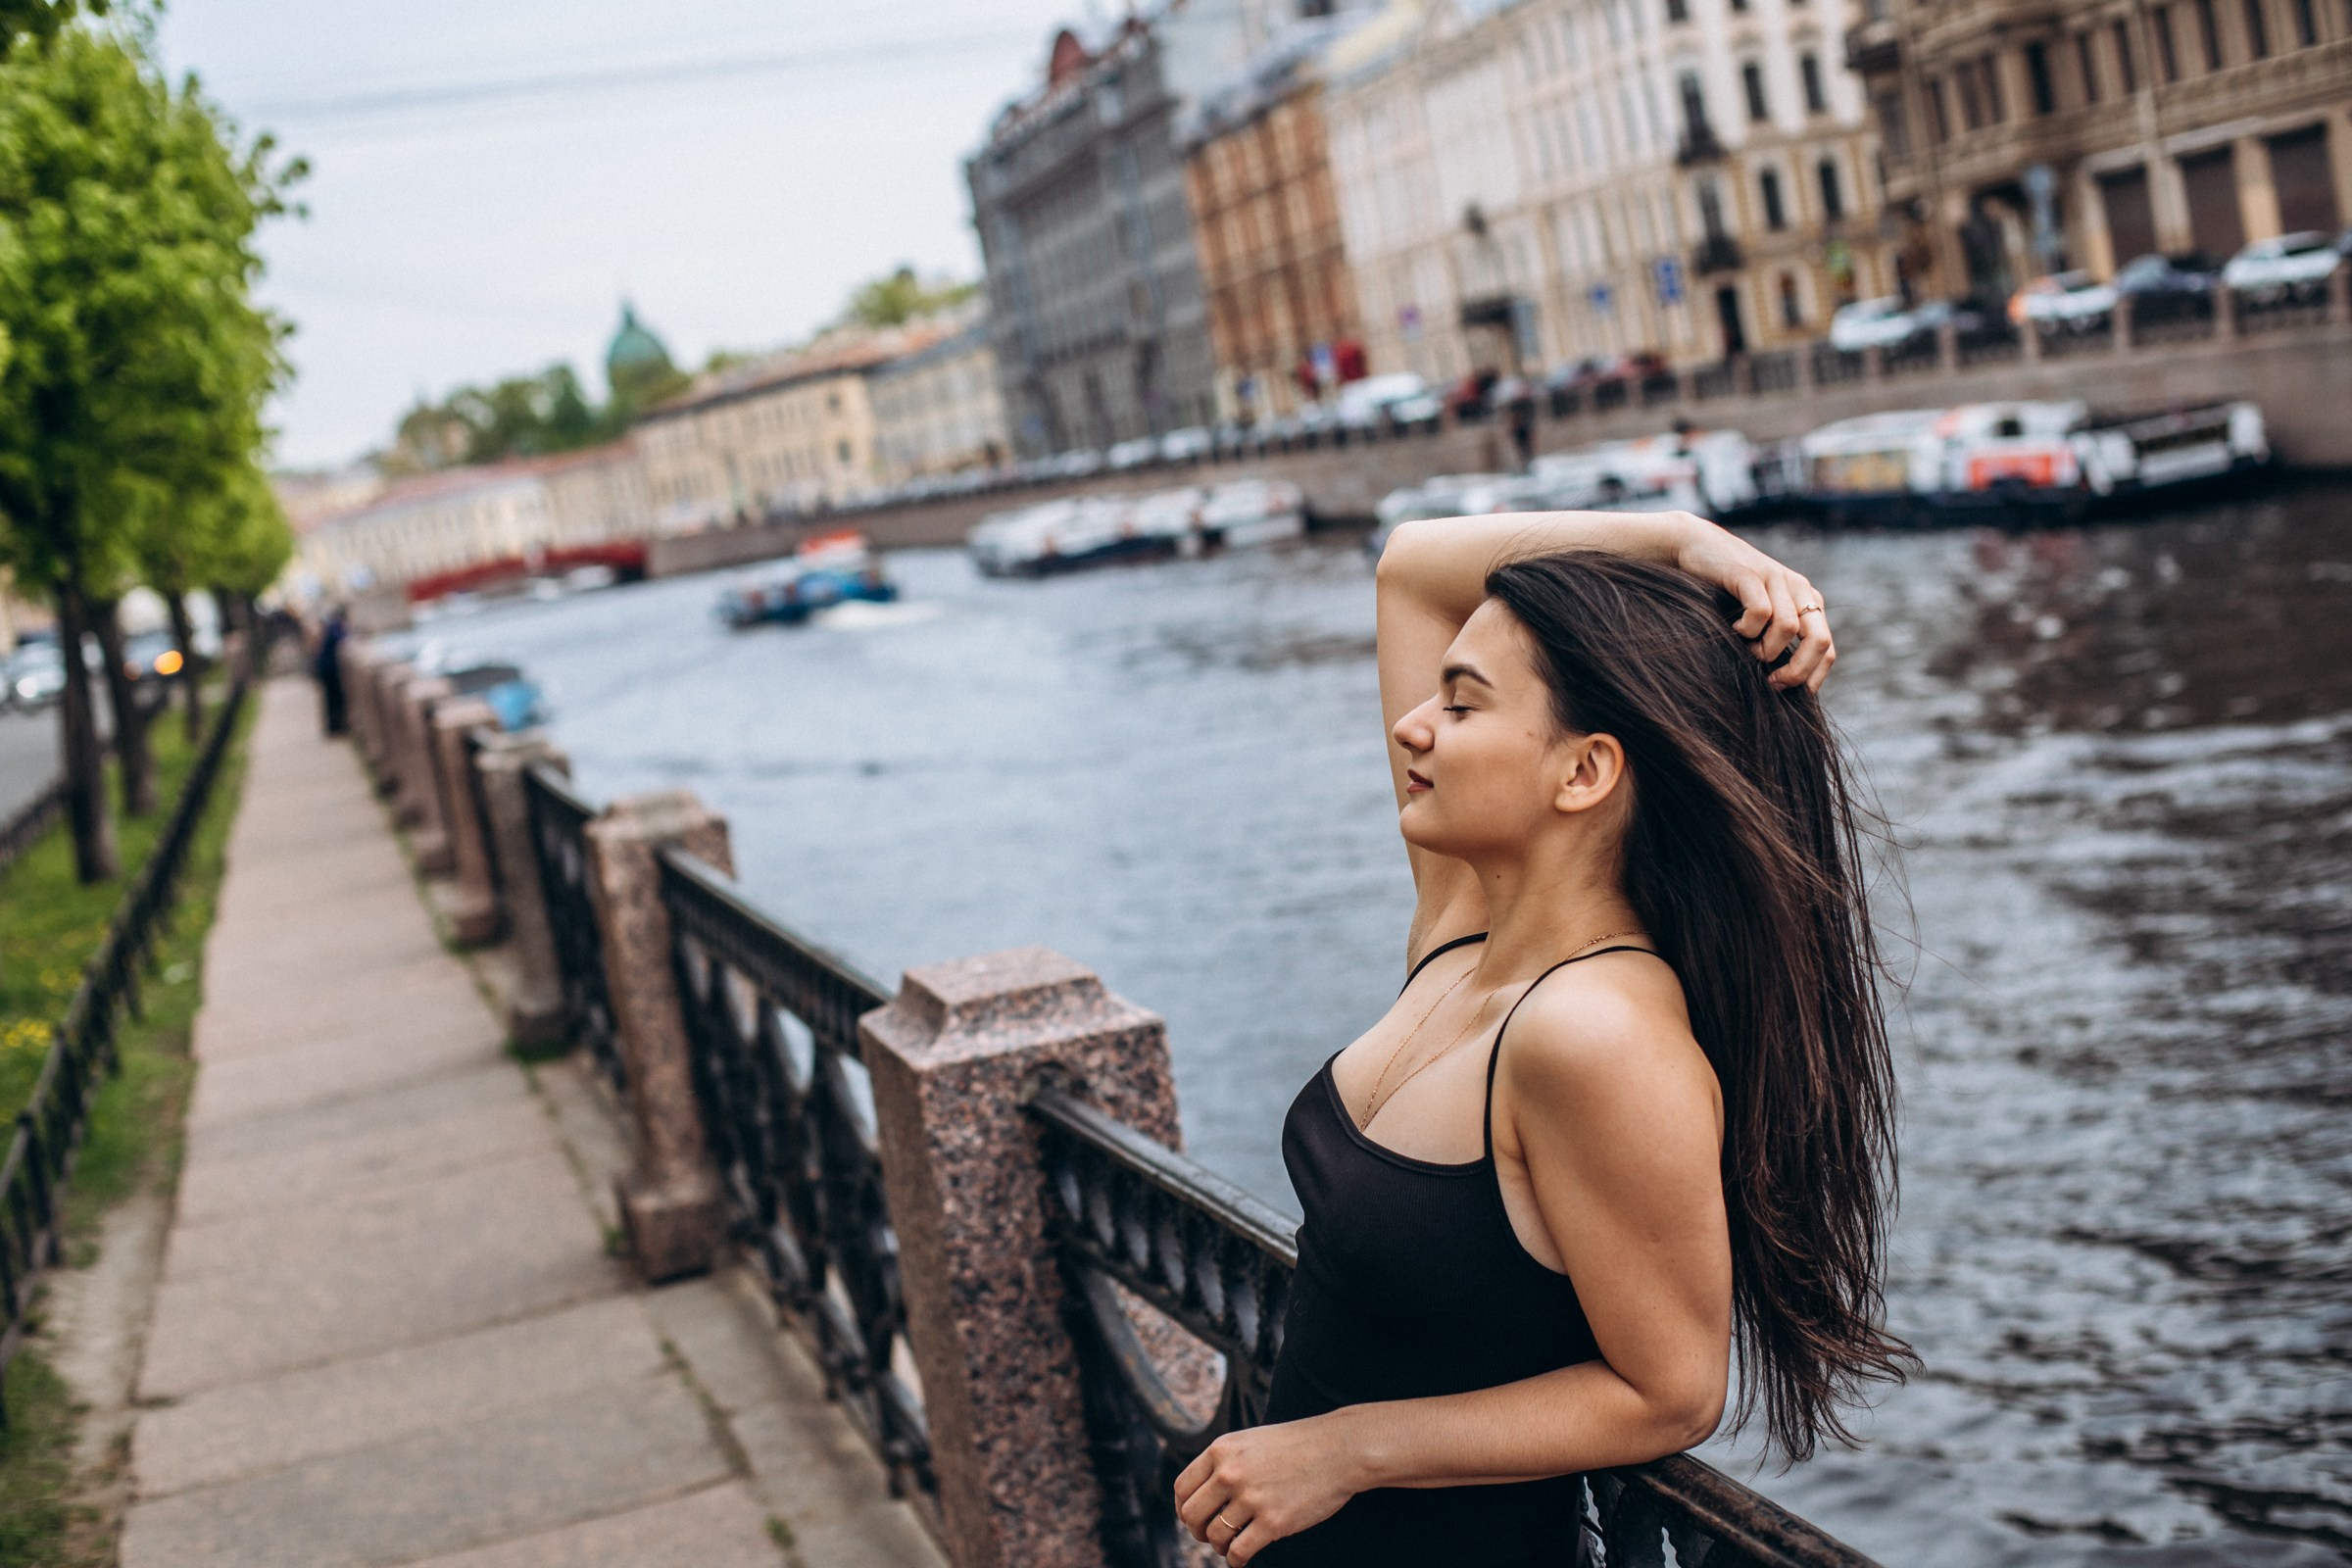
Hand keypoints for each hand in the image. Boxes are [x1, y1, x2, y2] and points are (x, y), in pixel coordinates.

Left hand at [1173, 1417, 1360, 1564]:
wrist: (1339, 1449)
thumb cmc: (1297, 1446)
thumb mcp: (1251, 1441)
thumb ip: (1224, 1462)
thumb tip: (1200, 1494)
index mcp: (1221, 1450)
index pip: (1182, 1488)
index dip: (1184, 1509)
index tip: (1194, 1518)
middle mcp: (1230, 1473)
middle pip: (1192, 1515)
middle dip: (1197, 1531)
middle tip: (1209, 1535)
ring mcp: (1251, 1498)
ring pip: (1215, 1536)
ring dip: (1220, 1546)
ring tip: (1231, 1544)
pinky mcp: (1272, 1522)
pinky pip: (1238, 1553)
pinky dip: (1235, 1560)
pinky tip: (1241, 1558)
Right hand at [1664, 513, 1834, 692]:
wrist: (1698, 548)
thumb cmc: (1725, 592)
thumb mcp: (1760, 618)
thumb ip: (1776, 640)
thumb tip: (1784, 686)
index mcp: (1808, 602)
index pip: (1827, 650)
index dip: (1810, 678)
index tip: (1783, 691)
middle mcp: (1799, 589)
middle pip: (1820, 640)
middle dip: (1797, 670)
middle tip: (1771, 683)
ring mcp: (1776, 579)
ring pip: (1789, 628)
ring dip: (1765, 649)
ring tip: (1746, 647)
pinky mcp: (1751, 574)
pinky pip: (1761, 612)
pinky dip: (1747, 629)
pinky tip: (1733, 628)